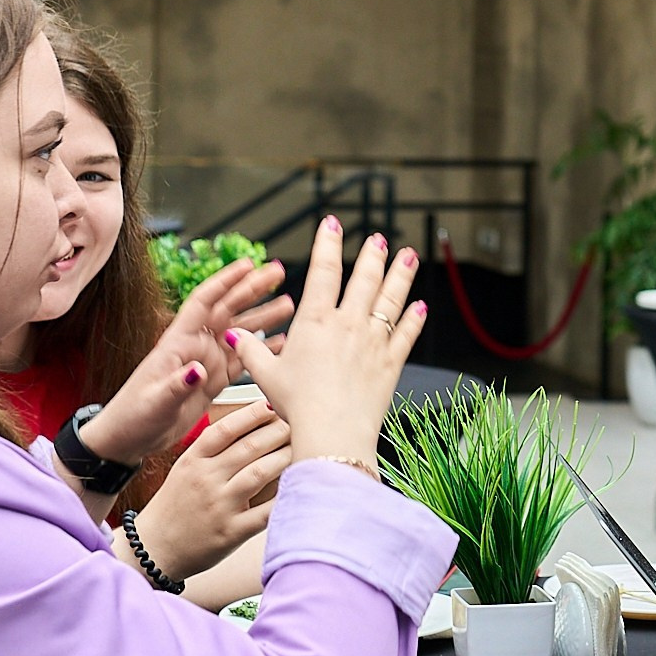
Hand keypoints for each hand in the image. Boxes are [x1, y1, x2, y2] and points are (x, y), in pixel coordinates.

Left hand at [79, 259, 292, 464]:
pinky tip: (280, 344)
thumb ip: (177, 385)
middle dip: (252, 289)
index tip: (247, 264)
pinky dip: (262, 352)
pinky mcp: (213, 381)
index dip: (225, 281)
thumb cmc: (132, 416)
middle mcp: (195, 347)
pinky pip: (243, 361)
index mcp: (177, 342)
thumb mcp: (153, 402)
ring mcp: (206, 363)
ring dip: (263, 317)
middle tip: (276, 272)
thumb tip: (198, 370)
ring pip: (240, 333)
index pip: (204, 302)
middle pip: (228, 309)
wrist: (129, 439)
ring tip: (288, 304)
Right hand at [121, 401, 292, 581]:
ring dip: (285, 457)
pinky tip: (300, 485)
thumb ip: (212, 449)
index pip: (226, 429)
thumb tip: (250, 424)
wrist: (154, 550)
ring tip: (302, 448)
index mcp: (193, 461)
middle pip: (249, 447)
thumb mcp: (185, 470)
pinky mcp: (231, 532)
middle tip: (297, 423)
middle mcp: (206, 480)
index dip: (252, 414)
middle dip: (278, 431)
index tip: (272, 405)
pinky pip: (265, 512)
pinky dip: (285, 497)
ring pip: (261, 473)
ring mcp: (219, 506)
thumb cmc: (174, 506)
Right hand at [237, 218, 422, 467]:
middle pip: (364, 279)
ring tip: (409, 256)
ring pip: (391, 299)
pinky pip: (406, 334)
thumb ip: (252, 352)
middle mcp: (348, 324)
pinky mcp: (391, 362)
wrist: (332, 432)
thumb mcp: (267, 376)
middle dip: (372, 255)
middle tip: (379, 239)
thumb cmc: (297, 405)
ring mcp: (373, 341)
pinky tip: (420, 306)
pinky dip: (414, 319)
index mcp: (315, 321)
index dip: (327, 243)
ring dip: (401, 274)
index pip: (323, 271)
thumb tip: (235, 335)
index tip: (332, 223)